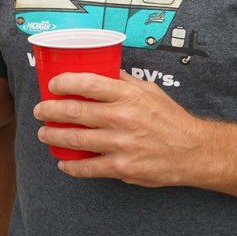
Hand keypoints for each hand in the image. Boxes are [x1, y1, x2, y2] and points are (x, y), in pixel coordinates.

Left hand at [33, 72, 212, 186]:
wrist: (195, 152)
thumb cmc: (171, 119)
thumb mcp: (150, 91)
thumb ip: (123, 81)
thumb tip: (100, 67)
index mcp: (129, 96)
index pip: (88, 83)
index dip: (64, 82)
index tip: (52, 85)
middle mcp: (123, 118)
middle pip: (74, 111)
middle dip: (49, 110)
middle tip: (40, 111)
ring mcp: (122, 144)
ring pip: (75, 139)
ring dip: (53, 136)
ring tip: (44, 134)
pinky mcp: (123, 167)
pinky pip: (88, 168)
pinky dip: (71, 167)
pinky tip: (63, 163)